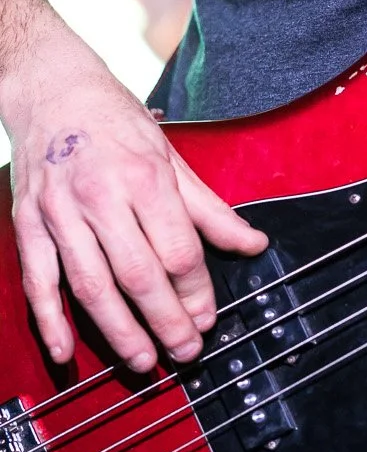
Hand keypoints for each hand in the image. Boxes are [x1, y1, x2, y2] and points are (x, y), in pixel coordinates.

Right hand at [7, 29, 265, 373]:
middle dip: (166, 321)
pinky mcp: (28, 223)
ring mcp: (60, 213)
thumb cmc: (115, 120)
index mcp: (144, 177)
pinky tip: (66, 352)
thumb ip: (209, 208)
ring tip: (144, 362)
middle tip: (186, 352)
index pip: (178, 250)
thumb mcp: (171, 155)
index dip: (196, 292)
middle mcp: (101, 196)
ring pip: (91, 286)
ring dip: (118, 332)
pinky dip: (50, 320)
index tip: (208, 317)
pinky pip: (39, 281)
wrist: (53, 89)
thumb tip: (252, 243)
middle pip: (138, 275)